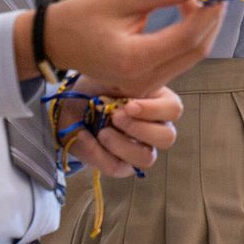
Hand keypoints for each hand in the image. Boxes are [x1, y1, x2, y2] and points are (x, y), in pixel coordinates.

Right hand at [21, 0, 222, 91]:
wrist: (53, 43)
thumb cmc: (81, 17)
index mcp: (135, 59)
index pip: (188, 37)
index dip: (209, 11)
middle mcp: (144, 79)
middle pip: (196, 50)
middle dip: (210, 18)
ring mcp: (145, 86)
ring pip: (191, 56)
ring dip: (200, 26)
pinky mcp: (146, 83)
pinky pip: (179, 60)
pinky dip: (188, 35)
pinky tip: (182, 11)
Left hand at [60, 84, 183, 176]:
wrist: (70, 104)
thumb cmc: (97, 88)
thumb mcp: (113, 76)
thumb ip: (129, 83)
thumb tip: (133, 96)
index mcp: (159, 103)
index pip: (173, 110)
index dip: (154, 110)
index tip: (129, 105)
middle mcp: (155, 128)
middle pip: (167, 138)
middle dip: (140, 128)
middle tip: (115, 117)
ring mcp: (139, 149)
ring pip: (147, 158)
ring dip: (122, 145)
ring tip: (101, 131)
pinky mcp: (120, 165)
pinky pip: (116, 167)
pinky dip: (98, 154)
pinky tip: (85, 137)